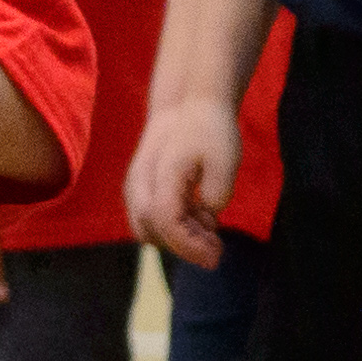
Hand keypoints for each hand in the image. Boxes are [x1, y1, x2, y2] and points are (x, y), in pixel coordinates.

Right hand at [127, 100, 241, 270]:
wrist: (188, 106)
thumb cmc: (209, 130)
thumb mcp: (226, 158)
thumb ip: (218, 191)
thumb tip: (209, 215)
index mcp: (161, 173)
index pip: (166, 221)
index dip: (190, 244)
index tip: (217, 254)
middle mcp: (139, 183)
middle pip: (151, 230)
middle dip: (184, 246)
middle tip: (218, 247)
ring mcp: (135, 187)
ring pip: (146, 229)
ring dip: (177, 238)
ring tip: (210, 226)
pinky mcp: (139, 191)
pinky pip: (149, 221)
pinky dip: (173, 228)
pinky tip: (199, 216)